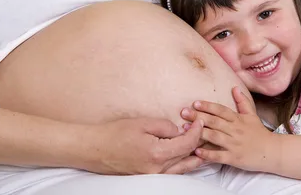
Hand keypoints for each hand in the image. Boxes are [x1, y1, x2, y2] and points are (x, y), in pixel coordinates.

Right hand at [82, 117, 203, 174]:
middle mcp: (158, 169)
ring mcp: (153, 176)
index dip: (197, 131)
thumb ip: (165, 126)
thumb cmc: (115, 134)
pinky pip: (171, 172)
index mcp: (157, 153)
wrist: (95, 150)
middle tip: (205, 132)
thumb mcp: (142, 123)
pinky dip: (182, 164)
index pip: (187, 143)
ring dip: (194, 157)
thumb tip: (179, 131)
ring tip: (204, 148)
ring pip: (182, 169)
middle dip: (199, 143)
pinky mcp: (148, 178)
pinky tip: (186, 157)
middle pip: (188, 157)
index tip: (200, 121)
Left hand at [180, 87, 273, 171]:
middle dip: (198, 117)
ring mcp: (234, 144)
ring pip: (215, 137)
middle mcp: (235, 130)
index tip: (195, 103)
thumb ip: (242, 102)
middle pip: (214, 122)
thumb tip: (235, 87)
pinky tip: (196, 151)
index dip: (208, 106)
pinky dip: (208, 154)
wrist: (272, 152)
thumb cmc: (260, 133)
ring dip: (199, 133)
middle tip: (183, 112)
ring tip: (185, 129)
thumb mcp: (252, 115)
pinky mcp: (234, 158)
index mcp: (238, 119)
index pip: (221, 110)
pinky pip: (219, 156)